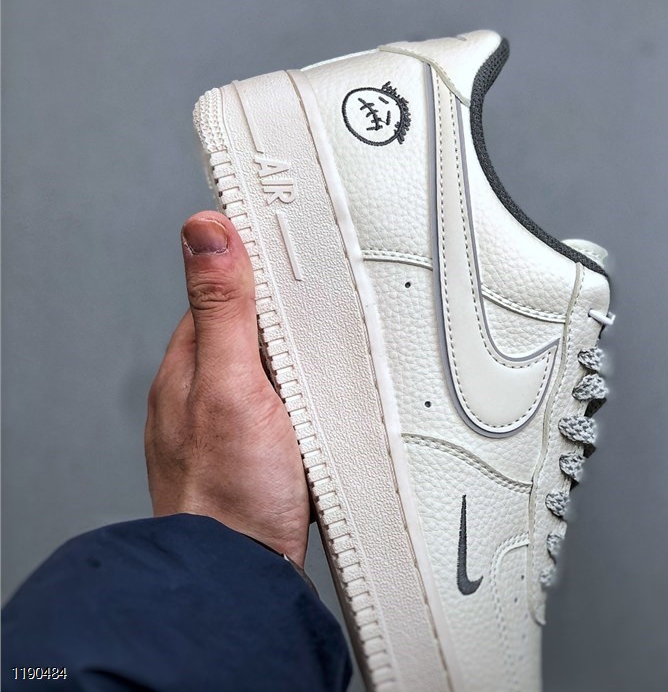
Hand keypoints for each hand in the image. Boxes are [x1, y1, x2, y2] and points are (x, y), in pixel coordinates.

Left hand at [145, 211, 309, 565]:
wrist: (240, 579)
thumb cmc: (229, 494)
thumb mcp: (231, 386)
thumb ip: (222, 309)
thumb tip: (203, 231)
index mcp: (191, 361)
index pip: (224, 288)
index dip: (257, 263)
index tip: (287, 234)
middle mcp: (203, 388)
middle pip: (251, 325)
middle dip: (286, 311)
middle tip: (326, 288)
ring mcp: (228, 420)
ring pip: (270, 365)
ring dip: (299, 355)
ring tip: (333, 340)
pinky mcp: (254, 449)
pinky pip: (280, 401)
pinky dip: (302, 392)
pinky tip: (320, 401)